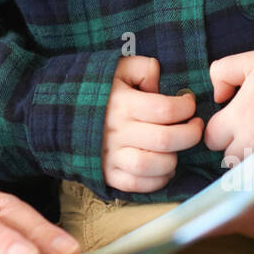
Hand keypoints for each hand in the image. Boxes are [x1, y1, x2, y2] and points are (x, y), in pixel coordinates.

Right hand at [102, 55, 204, 192]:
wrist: (58, 112)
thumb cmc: (96, 89)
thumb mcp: (117, 68)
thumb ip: (143, 68)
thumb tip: (160, 83)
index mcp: (122, 103)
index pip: (166, 108)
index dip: (186, 107)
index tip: (189, 103)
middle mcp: (117, 131)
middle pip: (166, 139)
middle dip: (190, 134)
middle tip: (195, 127)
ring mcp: (111, 156)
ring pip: (153, 165)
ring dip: (173, 159)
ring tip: (176, 148)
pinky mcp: (107, 174)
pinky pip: (137, 184)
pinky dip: (157, 180)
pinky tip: (163, 167)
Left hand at [205, 50, 253, 161]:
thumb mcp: (253, 60)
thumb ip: (222, 72)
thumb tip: (217, 97)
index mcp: (241, 118)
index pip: (211, 138)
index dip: (220, 127)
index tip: (236, 117)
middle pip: (228, 157)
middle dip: (234, 144)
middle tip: (253, 126)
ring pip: (248, 170)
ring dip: (252, 158)